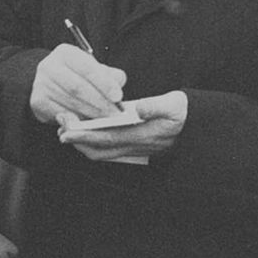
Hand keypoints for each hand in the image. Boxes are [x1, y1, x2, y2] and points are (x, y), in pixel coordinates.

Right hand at [28, 42, 126, 124]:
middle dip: (99, 103)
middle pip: (78, 87)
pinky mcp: (37, 101)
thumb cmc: (77, 76)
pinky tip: (88, 125)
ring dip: (90, 114)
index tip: (118, 97)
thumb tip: (119, 82)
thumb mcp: (92, 69)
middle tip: (114, 115)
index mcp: (66, 53)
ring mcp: (41, 84)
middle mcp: (49, 66)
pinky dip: (77, 121)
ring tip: (105, 121)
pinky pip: (61, 114)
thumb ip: (108, 74)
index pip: (87, 68)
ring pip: (70, 103)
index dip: (104, 83)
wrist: (49, 84)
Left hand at [60, 90, 187, 160]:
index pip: (107, 137)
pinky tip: (86, 130)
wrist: (196, 130)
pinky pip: (106, 149)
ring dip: (82, 142)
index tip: (68, 127)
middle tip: (61, 124)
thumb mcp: (175, 105)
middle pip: (97, 149)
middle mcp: (134, 146)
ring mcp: (132, 148)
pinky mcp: (132, 146)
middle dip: (77, 140)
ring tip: (68, 127)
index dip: (85, 134)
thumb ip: (156, 106)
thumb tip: (139, 108)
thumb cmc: (184, 115)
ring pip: (100, 152)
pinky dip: (91, 142)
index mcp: (141, 135)